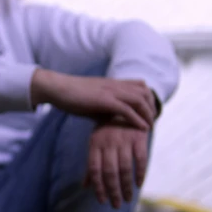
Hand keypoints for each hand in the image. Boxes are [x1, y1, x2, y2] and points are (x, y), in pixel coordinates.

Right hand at [31, 69, 155, 130]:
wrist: (58, 88)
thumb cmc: (72, 95)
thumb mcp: (94, 98)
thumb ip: (105, 104)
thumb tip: (111, 116)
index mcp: (113, 82)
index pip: (140, 85)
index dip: (148, 98)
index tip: (149, 111)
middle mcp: (115, 85)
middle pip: (144, 92)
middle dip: (151, 106)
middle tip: (152, 121)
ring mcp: (111, 91)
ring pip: (139, 100)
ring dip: (148, 114)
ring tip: (150, 127)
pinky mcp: (105, 100)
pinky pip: (127, 110)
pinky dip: (137, 119)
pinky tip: (142, 128)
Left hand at [84, 122, 149, 207]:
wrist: (125, 105)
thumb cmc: (107, 130)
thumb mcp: (96, 143)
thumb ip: (92, 165)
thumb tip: (85, 187)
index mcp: (94, 144)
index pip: (94, 170)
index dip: (98, 187)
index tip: (103, 201)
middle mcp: (108, 142)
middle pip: (109, 172)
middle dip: (113, 191)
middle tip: (116, 205)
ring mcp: (124, 139)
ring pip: (125, 168)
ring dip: (126, 186)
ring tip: (127, 199)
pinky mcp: (139, 137)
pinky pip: (140, 159)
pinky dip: (140, 173)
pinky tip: (139, 184)